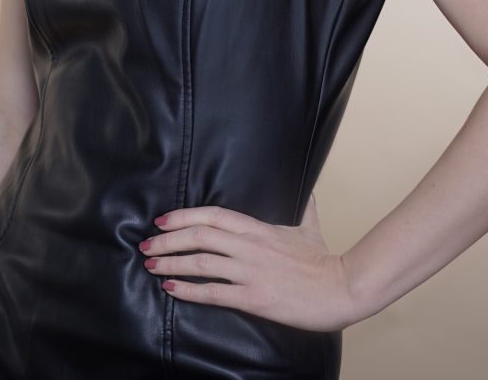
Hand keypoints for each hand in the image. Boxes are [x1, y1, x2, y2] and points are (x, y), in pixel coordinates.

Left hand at [137, 194, 358, 331]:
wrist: (341, 288)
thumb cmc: (324, 259)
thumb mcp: (310, 227)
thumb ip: (305, 207)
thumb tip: (310, 189)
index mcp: (257, 228)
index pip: (212, 215)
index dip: (183, 216)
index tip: (162, 220)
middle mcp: (249, 246)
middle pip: (199, 235)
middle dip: (167, 240)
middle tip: (146, 246)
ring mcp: (250, 272)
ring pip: (201, 262)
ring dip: (170, 263)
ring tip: (150, 266)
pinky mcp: (253, 298)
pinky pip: (213, 293)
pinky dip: (188, 290)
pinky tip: (171, 289)